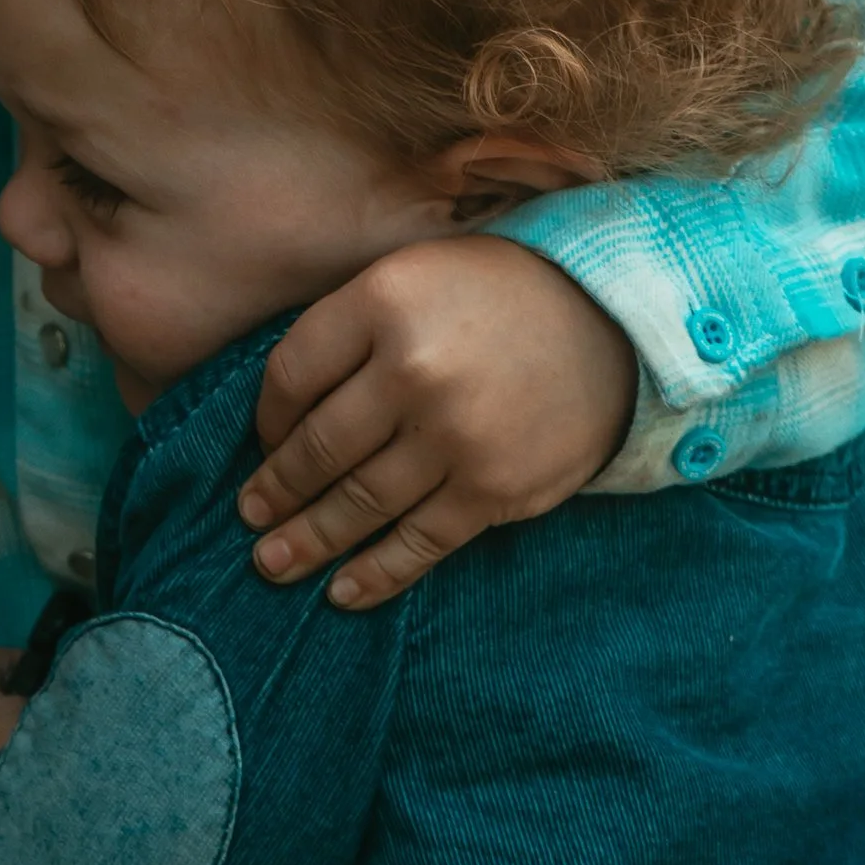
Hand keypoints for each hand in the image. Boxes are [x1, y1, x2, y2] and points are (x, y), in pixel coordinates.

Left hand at [238, 235, 637, 607]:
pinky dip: (377, 574)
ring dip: (309, 540)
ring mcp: (455, 436)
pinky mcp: (493, 489)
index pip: (292, 375)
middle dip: (276, 491)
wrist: (615, 324)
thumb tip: (281, 410)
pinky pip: (420, 542)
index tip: (262, 443)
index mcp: (383, 302)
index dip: (266, 420)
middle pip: (318, 447)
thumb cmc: (498, 295)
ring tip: (273, 563)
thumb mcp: (414, 272)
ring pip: (359, 502)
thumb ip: (350, 325)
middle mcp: (414, 370)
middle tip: (250, 517)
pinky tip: (343, 592)